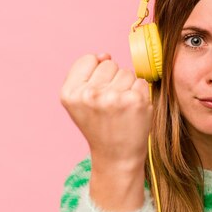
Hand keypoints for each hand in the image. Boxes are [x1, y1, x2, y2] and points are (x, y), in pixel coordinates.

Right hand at [60, 53, 152, 169]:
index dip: (95, 75)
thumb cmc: (99, 125)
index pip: (89, 59)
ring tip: (121, 108)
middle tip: (110, 105)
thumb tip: (104, 54)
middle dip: (112, 80)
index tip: (96, 95)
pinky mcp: (136, 101)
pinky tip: (133, 110)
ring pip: (127, 71)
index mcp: (70, 93)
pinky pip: (141, 82)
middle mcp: (89, 95)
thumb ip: (85, 73)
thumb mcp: (79, 101)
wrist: (116, 156)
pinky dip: (140, 94)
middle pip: (109, 63)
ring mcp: (114, 98)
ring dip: (127, 87)